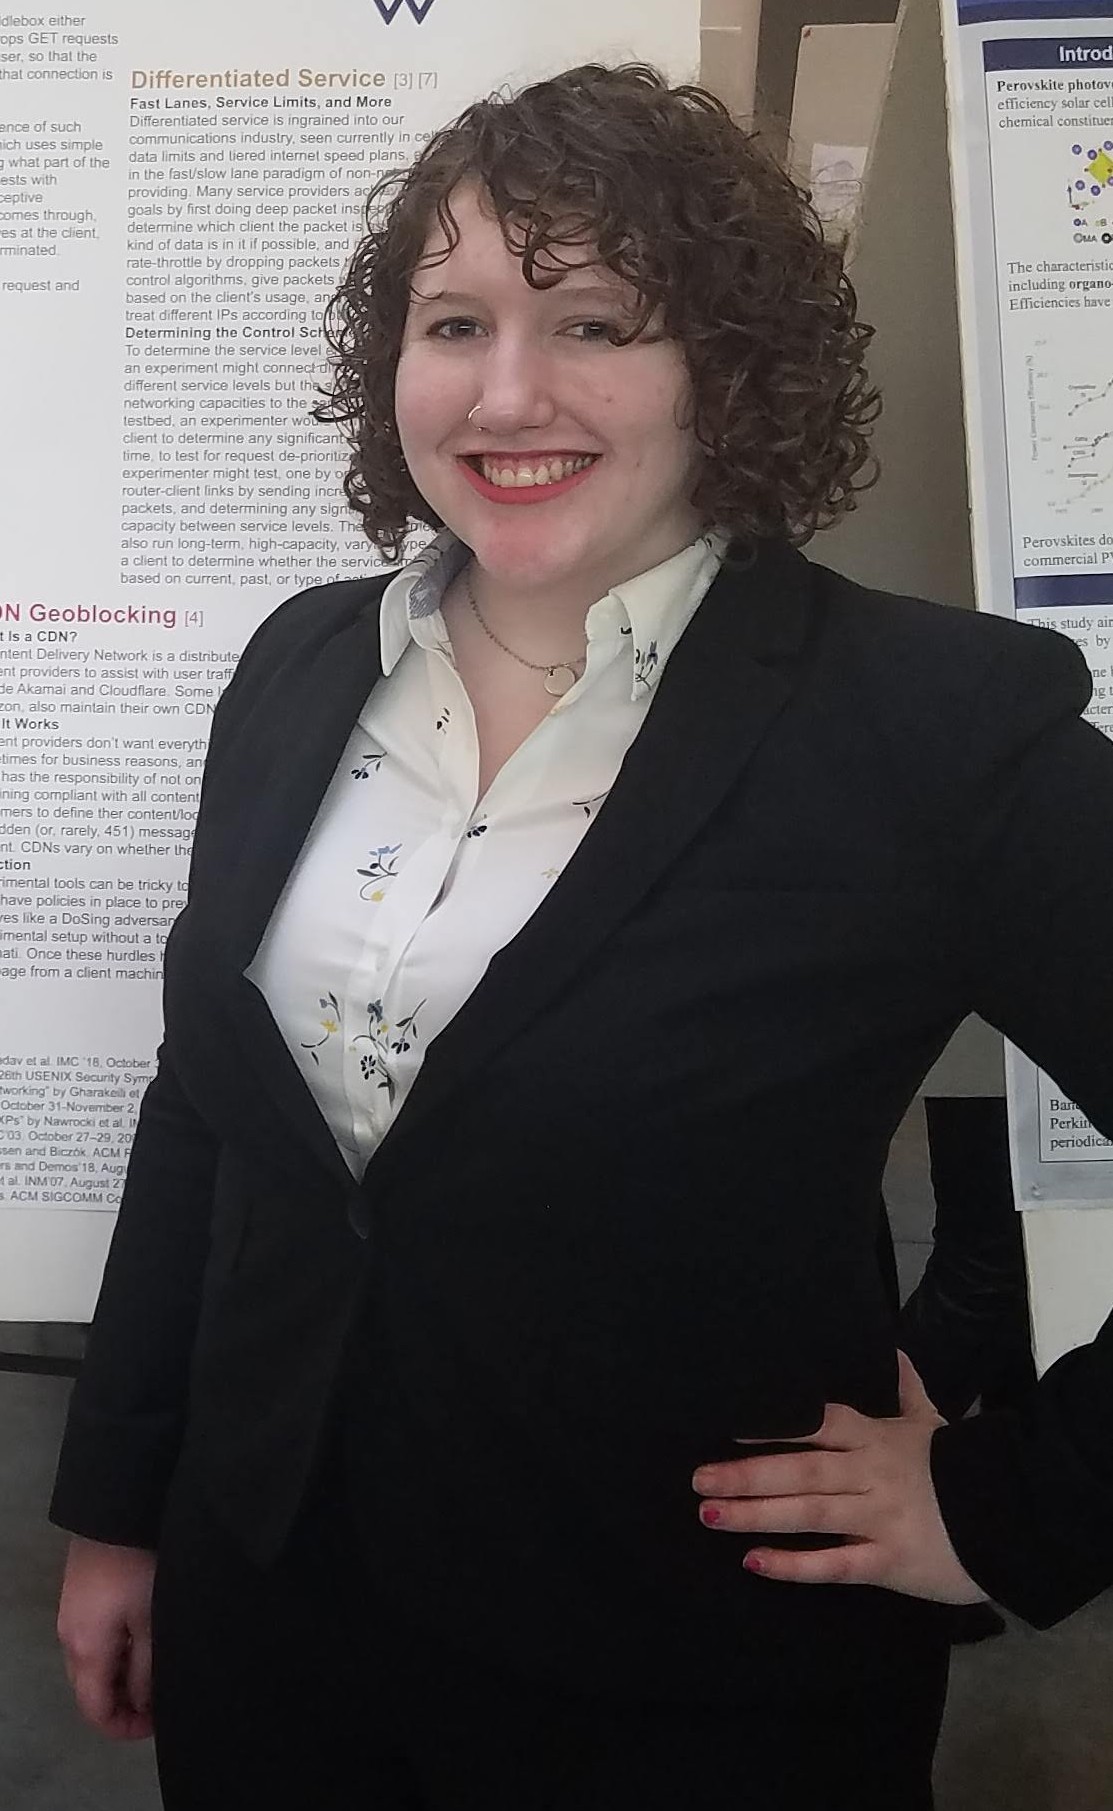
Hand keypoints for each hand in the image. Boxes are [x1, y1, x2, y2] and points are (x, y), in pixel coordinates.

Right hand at [57, 1536, 156, 1739]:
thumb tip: (143, 1704)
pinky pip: (92, 1640)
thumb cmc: (138, 1569)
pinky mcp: (78, 1595)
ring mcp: (70, 1615)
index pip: (96, 1710)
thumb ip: (147, 1670)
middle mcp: (69, 1638)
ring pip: (91, 1665)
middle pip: (90, 1689)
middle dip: (122, 1704)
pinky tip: (140, 1642)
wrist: (115, 1511)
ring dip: (119, 1677)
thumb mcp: (151, 1622)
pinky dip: (113, 1653)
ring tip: (155, 1673)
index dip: (124, 1728)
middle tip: (159, 1701)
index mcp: (86, 1651)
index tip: (155, 1725)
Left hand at [691, 1352, 988, 1604]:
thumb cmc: (963, 1469)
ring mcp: (878, 1518)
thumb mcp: (934, 1423)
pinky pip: (835, 1564)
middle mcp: (870, 1475)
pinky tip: (755, 1563)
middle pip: (800, 1470)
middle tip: (697, 1479)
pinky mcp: (889, 1561)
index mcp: (877, 1439)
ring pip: (808, 1514)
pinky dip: (794, 1565)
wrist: (1013, 1516)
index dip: (773, 1424)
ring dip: (755, 1514)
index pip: (817, 1424)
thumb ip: (907, 1391)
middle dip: (745, 1473)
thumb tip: (897, 1354)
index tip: (729, 1424)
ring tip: (710, 1514)